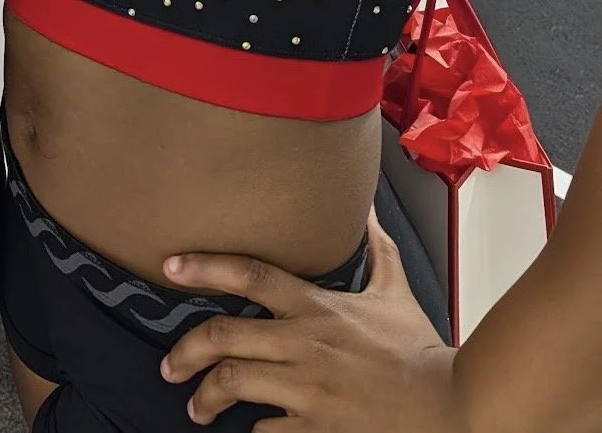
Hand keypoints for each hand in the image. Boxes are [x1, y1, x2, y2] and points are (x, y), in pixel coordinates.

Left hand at [158, 212, 464, 430]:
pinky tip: (248, 429)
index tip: (170, 266)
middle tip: (169, 364)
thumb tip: (366, 207)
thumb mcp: (394, 292)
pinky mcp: (317, 428)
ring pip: (233, 384)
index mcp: (316, 307)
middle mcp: (304, 344)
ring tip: (196, 405)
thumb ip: (375, 248)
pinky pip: (266, 431)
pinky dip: (252, 430)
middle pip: (224, 336)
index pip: (250, 273)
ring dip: (206, 396)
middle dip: (185, 351)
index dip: (205, 267)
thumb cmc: (419, 352)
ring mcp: (308, 389)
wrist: (449, 408)